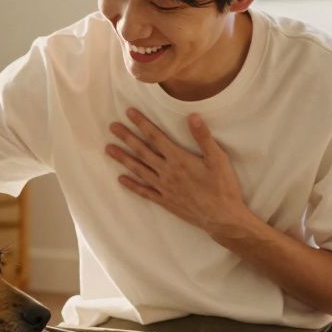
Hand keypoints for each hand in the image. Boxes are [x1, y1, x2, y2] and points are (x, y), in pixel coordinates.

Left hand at [105, 108, 250, 237]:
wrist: (222, 218)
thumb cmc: (223, 187)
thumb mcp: (218, 159)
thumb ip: (203, 137)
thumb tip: (192, 116)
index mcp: (179, 159)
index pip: (156, 137)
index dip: (142, 124)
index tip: (129, 113)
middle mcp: (167, 172)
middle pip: (142, 151)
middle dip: (126, 138)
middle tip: (112, 127)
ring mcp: (164, 188)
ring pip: (139, 170)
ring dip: (123, 159)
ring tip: (108, 149)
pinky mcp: (165, 201)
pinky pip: (144, 192)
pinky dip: (132, 185)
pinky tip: (120, 179)